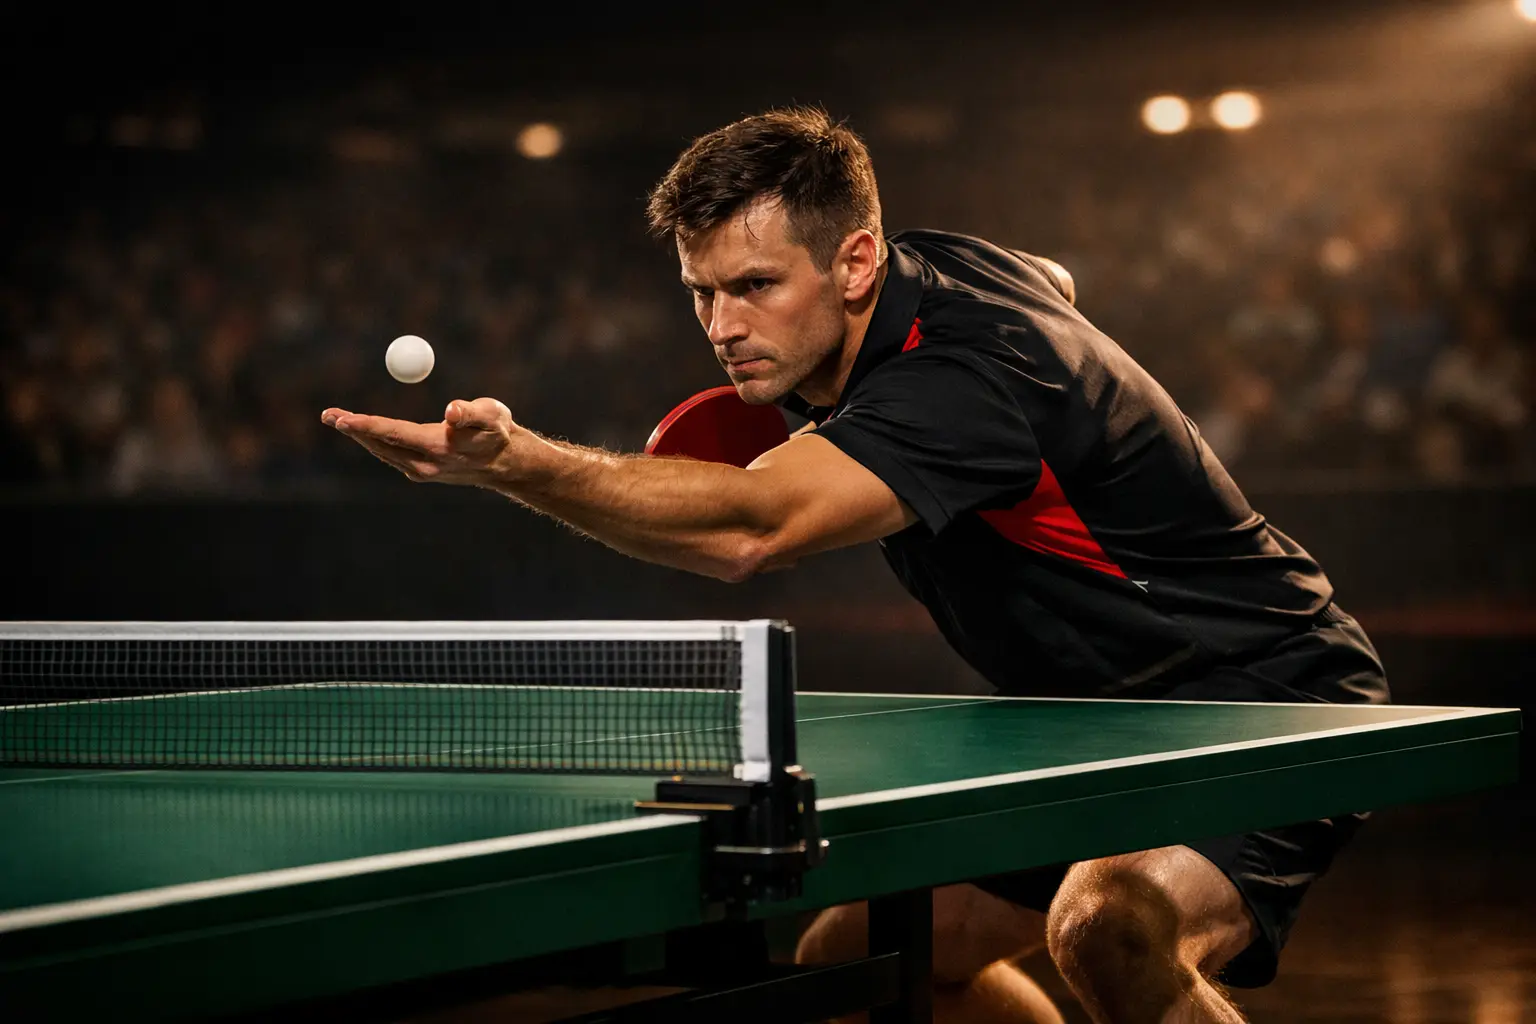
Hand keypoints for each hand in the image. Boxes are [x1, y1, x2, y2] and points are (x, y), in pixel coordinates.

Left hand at [321, 397, 522, 485]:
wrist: (506, 463)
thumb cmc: (499, 431)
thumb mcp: (493, 415)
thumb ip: (471, 412)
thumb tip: (451, 411)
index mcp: (439, 448)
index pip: (394, 434)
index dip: (367, 426)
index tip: (342, 419)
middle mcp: (425, 464)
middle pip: (380, 445)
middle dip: (353, 429)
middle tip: (327, 414)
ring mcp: (420, 471)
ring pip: (382, 451)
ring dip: (359, 435)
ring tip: (337, 419)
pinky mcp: (419, 472)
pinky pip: (389, 454)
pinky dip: (375, 440)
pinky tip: (366, 430)